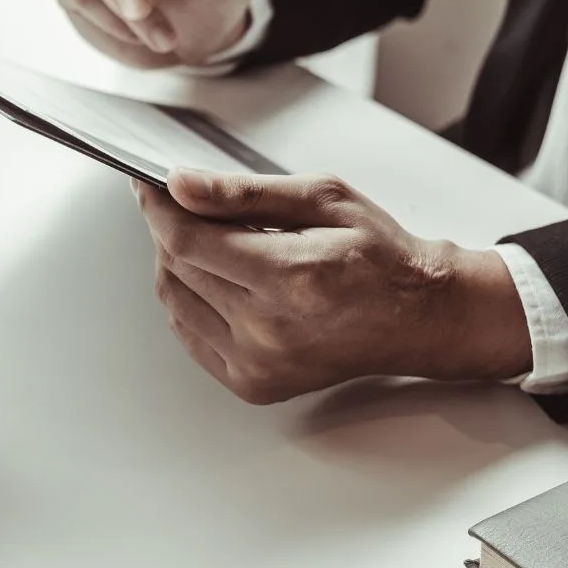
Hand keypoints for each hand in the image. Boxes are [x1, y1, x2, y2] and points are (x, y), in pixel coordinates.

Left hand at [134, 169, 532, 403]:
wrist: (419, 317)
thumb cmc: (381, 256)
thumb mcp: (322, 199)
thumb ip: (245, 192)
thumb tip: (182, 185)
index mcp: (289, 277)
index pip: (187, 239)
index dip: (157, 207)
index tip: (148, 184)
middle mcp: (269, 329)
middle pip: (176, 268)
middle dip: (170, 228)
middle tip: (186, 203)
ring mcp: (258, 363)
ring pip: (176, 302)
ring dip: (178, 264)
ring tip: (213, 240)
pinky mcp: (253, 383)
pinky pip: (191, 334)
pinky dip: (191, 301)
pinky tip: (220, 280)